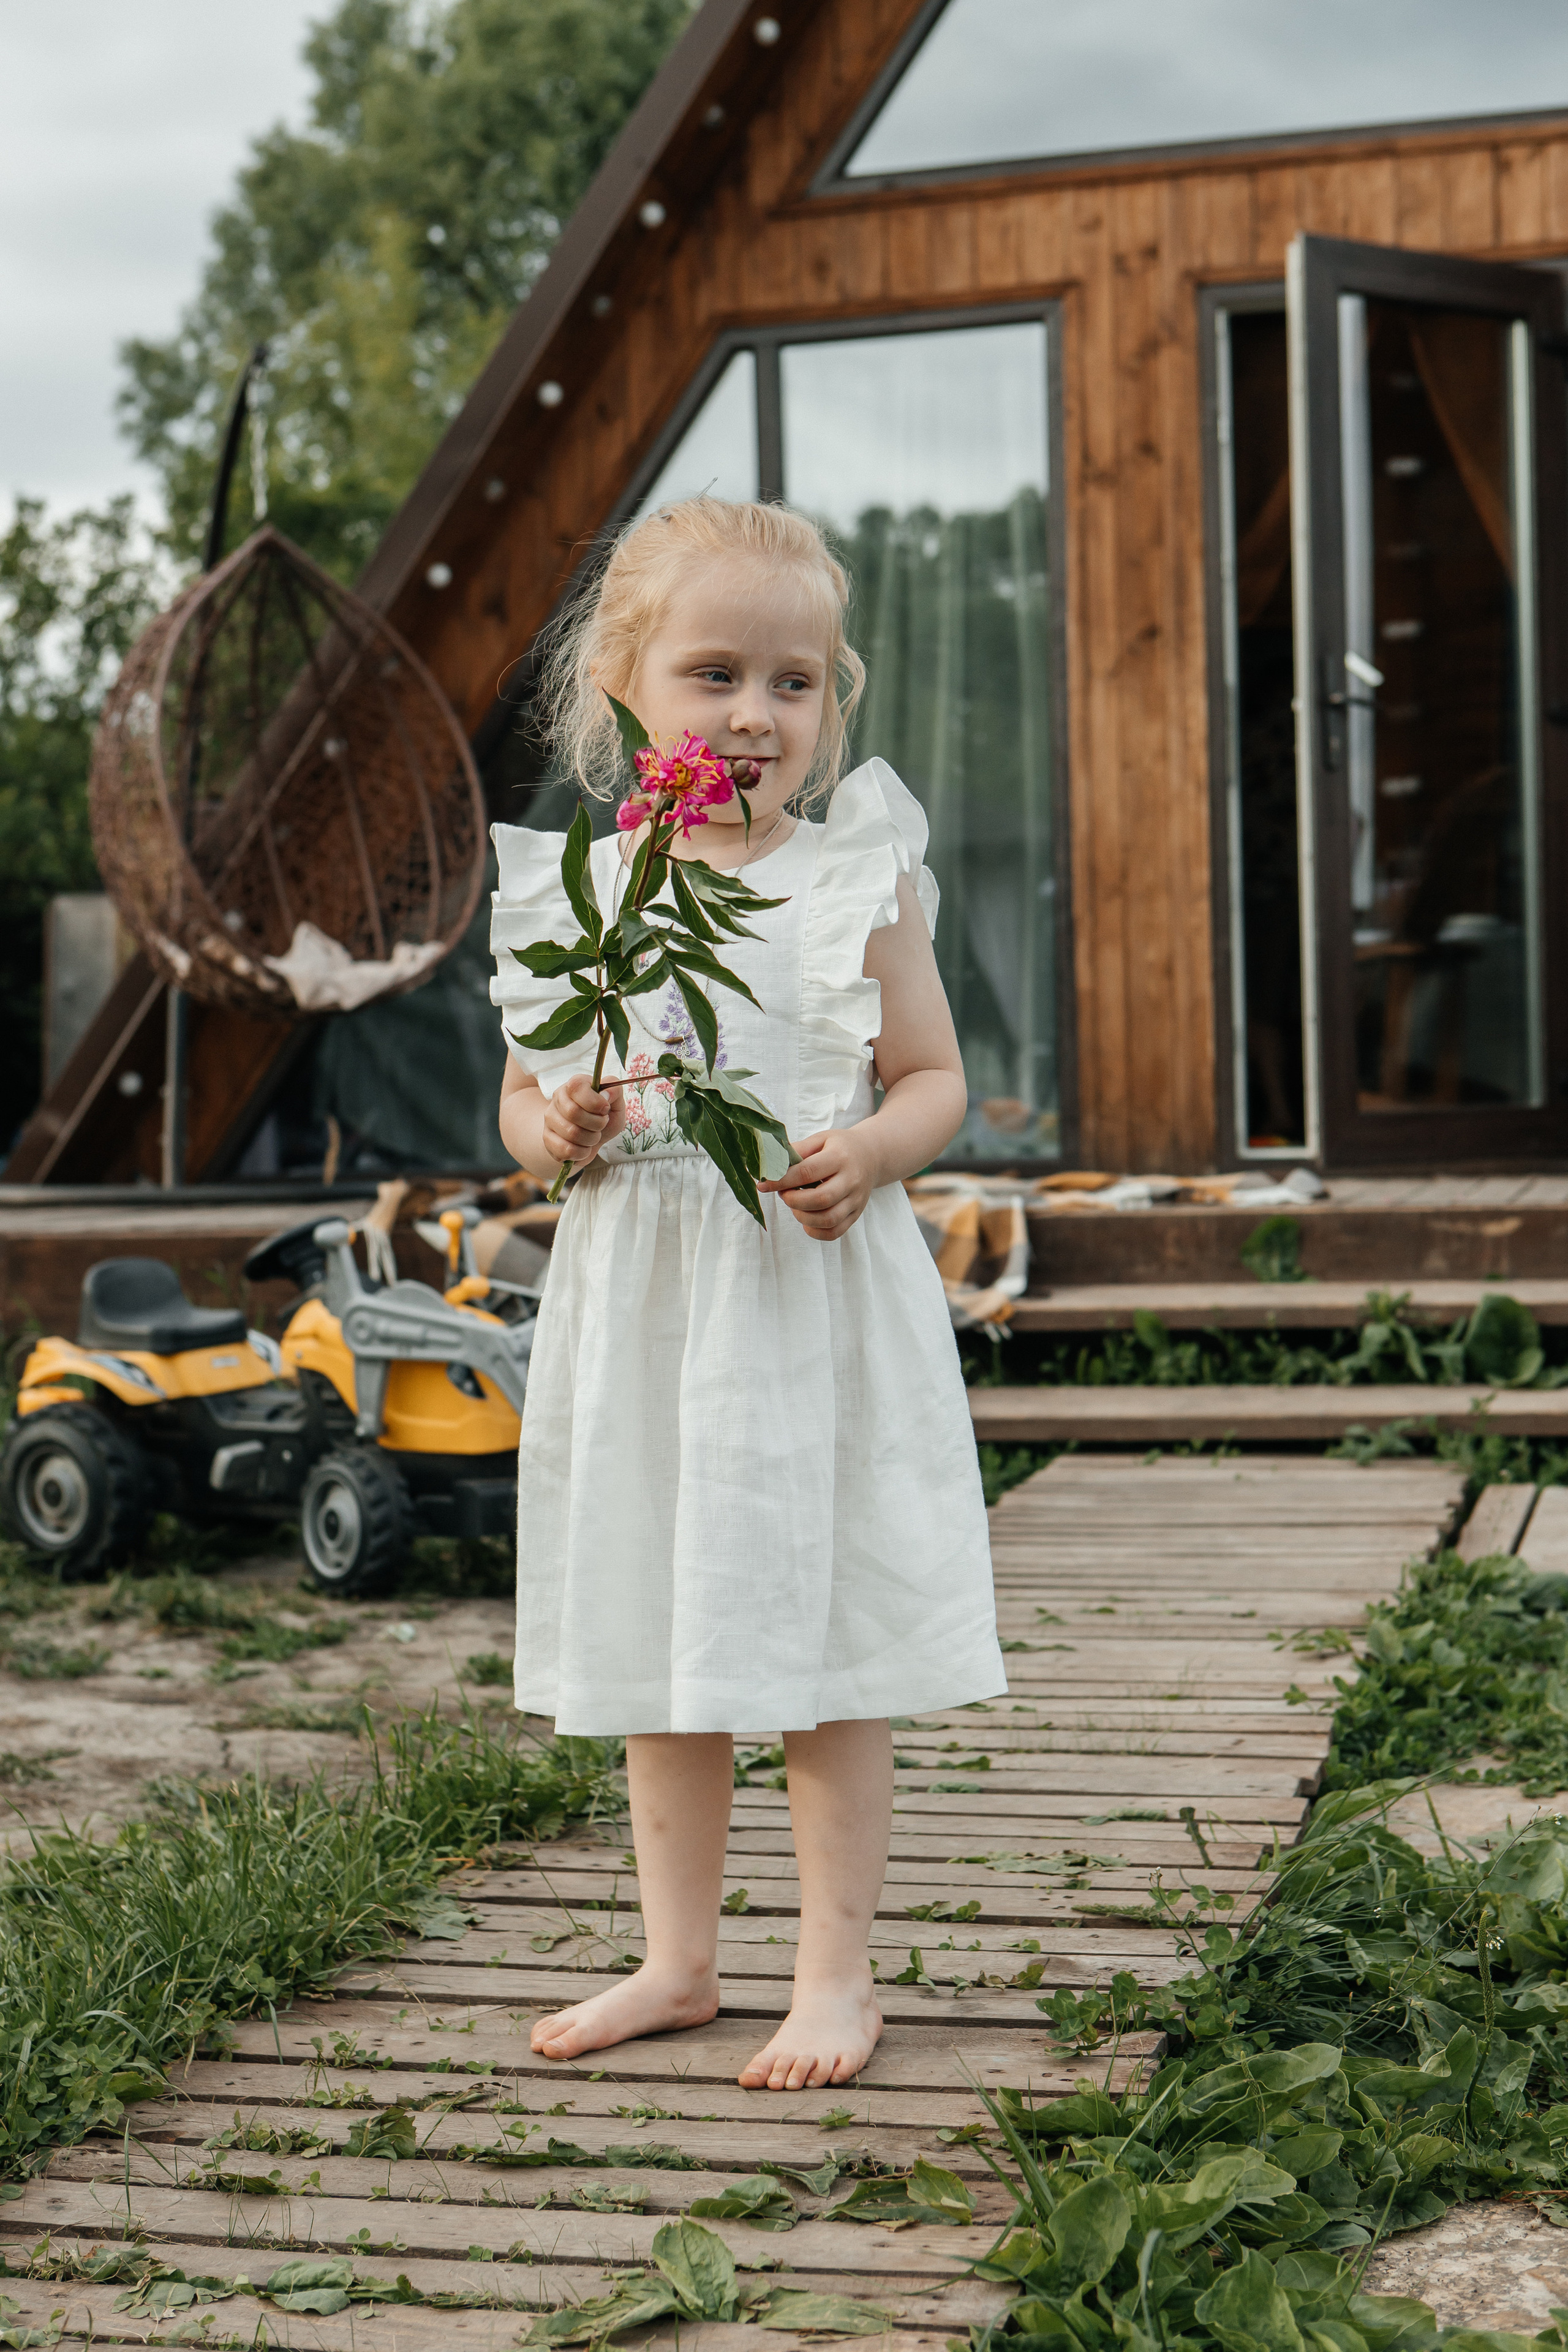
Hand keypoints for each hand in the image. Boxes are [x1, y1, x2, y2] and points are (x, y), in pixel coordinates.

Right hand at [543, 1073, 625, 1169]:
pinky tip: (583, 1148)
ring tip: (592, 1136)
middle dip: (596, 1124)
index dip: (595, 1102)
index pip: (576, 1087)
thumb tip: (605, 1095)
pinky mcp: (547, 1139)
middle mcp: (558, 1099)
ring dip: (590, 1139)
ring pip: (571, 1133)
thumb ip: (614, 1092)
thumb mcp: (615, 1103)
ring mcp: (550, 1119)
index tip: (605, 1110)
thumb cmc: (602, 1117)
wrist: (590, 1138)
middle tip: (601, 1125)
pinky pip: (565, 1150)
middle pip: (573, 1112)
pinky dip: (581, 1153)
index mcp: (574, 1085)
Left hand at [760, 1127, 880, 1240]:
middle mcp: (851, 1180)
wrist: (872, 1156)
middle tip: (784, 1194)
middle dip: (793, 1200)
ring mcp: (856, 1199)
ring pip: (828, 1219)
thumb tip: (770, 1164)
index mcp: (840, 1157)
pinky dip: (815, 1231)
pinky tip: (806, 1219)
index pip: (808, 1172)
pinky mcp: (856, 1214)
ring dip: (803, 1217)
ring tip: (795, 1205)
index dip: (781, 1180)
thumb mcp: (820, 1139)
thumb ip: (797, 1150)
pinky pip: (835, 1232)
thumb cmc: (840, 1147)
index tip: (763, 1184)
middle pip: (821, 1199)